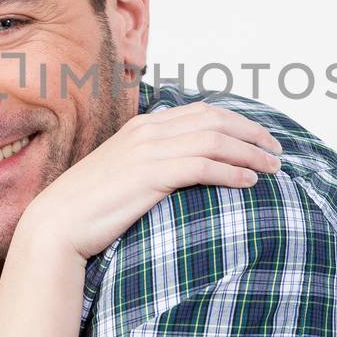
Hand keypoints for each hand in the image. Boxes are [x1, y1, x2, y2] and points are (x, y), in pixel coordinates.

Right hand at [14, 102, 282, 260]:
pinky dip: (230, 171)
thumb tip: (188, 172)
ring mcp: (148, 150)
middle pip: (215, 120)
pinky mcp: (149, 175)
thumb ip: (156, 164)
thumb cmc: (93, 207)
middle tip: (278, 152)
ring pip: (214, 140)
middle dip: (253, 134)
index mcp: (143, 126)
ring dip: (249, 152)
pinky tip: (248, 182)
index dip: (240, 121)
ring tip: (272, 168)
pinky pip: (201, 166)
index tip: (263, 138)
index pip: (203, 111)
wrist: (58, 224)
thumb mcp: (127, 175)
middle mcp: (148, 131)